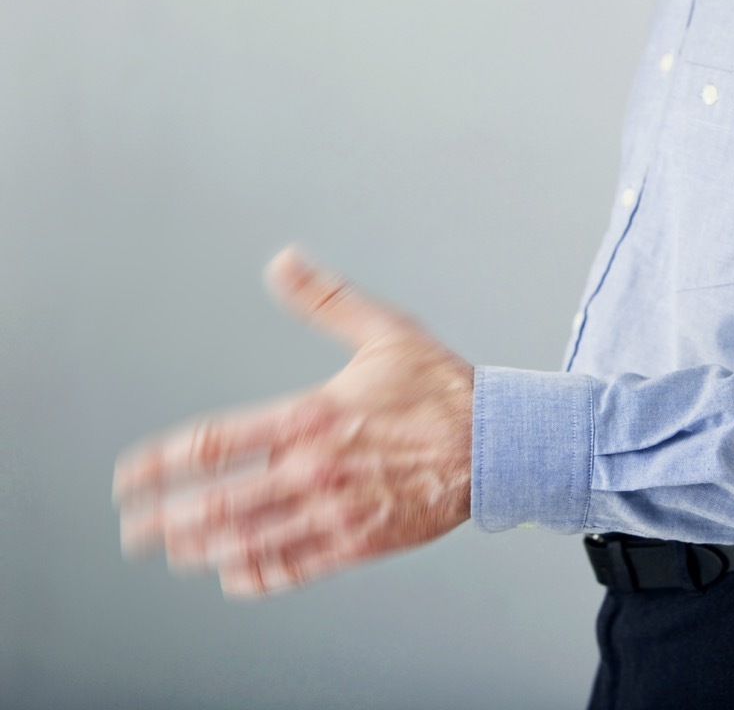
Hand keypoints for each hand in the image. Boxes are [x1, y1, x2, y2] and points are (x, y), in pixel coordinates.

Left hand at [112, 246, 473, 597]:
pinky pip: (296, 567)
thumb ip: (325, 300)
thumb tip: (283, 262)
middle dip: (164, 522)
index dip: (160, 466)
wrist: (497, 442)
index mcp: (310, 417)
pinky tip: (236, 577)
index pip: (212, 445)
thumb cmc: (443, 389)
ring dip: (202, 551)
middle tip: (135, 530)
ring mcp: (336, 510)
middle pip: (217, 505)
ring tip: (175, 553)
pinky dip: (258, 576)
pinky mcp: (362, 542)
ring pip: (249, 542)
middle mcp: (314, 469)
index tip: (130, 479)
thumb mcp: (383, 331)